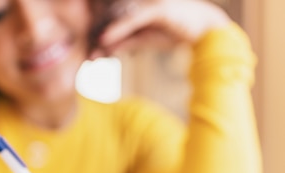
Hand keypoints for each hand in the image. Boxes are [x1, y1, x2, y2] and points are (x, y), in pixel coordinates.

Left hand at [90, 0, 230, 58]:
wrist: (203, 30)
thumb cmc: (174, 32)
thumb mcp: (144, 40)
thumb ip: (125, 42)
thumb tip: (104, 49)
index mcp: (135, 8)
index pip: (109, 18)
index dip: (94, 31)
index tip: (83, 49)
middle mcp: (139, 3)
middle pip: (110, 17)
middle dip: (95, 35)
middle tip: (82, 54)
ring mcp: (148, 3)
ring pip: (118, 18)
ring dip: (102, 35)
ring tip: (89, 51)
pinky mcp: (158, 9)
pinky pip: (133, 20)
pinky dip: (118, 30)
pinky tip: (105, 40)